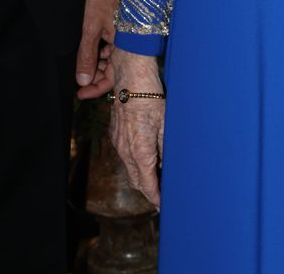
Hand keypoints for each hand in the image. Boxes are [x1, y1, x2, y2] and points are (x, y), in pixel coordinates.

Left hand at [75, 0, 116, 99]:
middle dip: (94, 77)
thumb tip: (83, 81)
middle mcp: (127, 44)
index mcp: (125, 45)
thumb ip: (86, 56)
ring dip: (95, 65)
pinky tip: (87, 53)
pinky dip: (98, 54)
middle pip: (112, 71)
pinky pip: (109, 50)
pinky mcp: (118, 32)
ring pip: (109, 61)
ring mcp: (122, 38)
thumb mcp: (90, 29)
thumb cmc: (100, 0)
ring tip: (80, 67)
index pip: (113, 78)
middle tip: (78, 81)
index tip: (80, 93)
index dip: (96, 88)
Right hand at [107, 47, 163, 207]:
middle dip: (148, 190)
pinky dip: (134, 163)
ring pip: (129, 168)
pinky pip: (124, 155)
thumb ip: (165, 147)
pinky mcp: (115, 134)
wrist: (131, 77)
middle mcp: (125, 150)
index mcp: (140, 150)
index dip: (155, 196)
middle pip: (136, 179)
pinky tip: (145, 158)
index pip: (147, 182)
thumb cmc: (152, 97)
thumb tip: (169, 165)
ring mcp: (118, 142)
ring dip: (141, 176)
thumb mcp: (166, 122)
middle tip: (162, 196)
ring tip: (156, 179)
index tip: (163, 205)